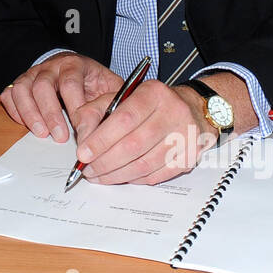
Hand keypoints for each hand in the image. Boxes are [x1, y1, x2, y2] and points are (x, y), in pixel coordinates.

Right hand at [0, 52, 122, 142]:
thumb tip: (112, 125)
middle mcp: (50, 67)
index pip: (70, 83)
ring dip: (30, 114)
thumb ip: (112, 102)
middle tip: (60, 137)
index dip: (75, 108)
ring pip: (22, 89)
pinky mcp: (21, 84)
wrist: (74, 68)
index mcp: (75, 64)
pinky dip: (15, 111)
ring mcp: (33, 74)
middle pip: (43, 86)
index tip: (82, 130)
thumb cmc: (93, 83)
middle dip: (51, 114)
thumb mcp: (109, 87)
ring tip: (41, 134)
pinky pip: (10, 95)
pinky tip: (26, 125)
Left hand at [74, 80, 213, 184]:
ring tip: (99, 176)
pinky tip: (122, 176)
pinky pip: (156, 175)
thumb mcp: (119, 97)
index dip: (101, 140)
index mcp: (153, 93)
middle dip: (105, 162)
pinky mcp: (190, 157)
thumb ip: (94, 112)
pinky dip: (135, 179)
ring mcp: (186, 136)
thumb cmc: (149, 105)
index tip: (83, 154)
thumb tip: (82, 140)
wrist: (190, 108)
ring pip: (144, 164)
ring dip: (117, 175)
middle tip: (88, 170)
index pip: (124, 118)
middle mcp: (173, 112)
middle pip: (134, 145)